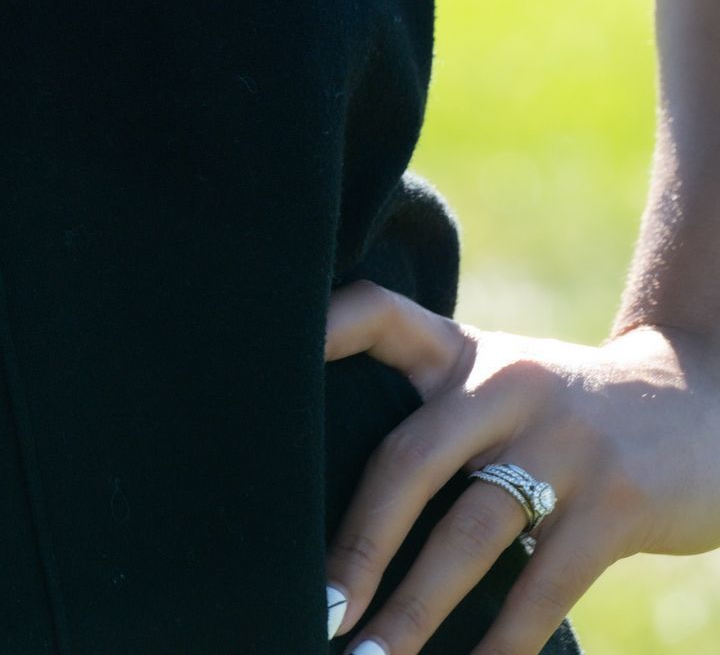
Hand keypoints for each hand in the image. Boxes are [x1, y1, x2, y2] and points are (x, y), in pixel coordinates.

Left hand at [324, 281, 719, 652]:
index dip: (323, 328)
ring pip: (471, 534)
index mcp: (464, 352)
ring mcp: (562, 442)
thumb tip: (335, 514)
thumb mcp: (501, 387)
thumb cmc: (562, 415)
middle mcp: (504, 385)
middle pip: (411, 459)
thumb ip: (434, 416)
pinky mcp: (614, 502)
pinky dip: (502, 643)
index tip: (258, 359)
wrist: (699, 406)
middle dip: (359, 544)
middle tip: (319, 609)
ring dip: (414, 611)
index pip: (381, 314)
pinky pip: (544, 586)